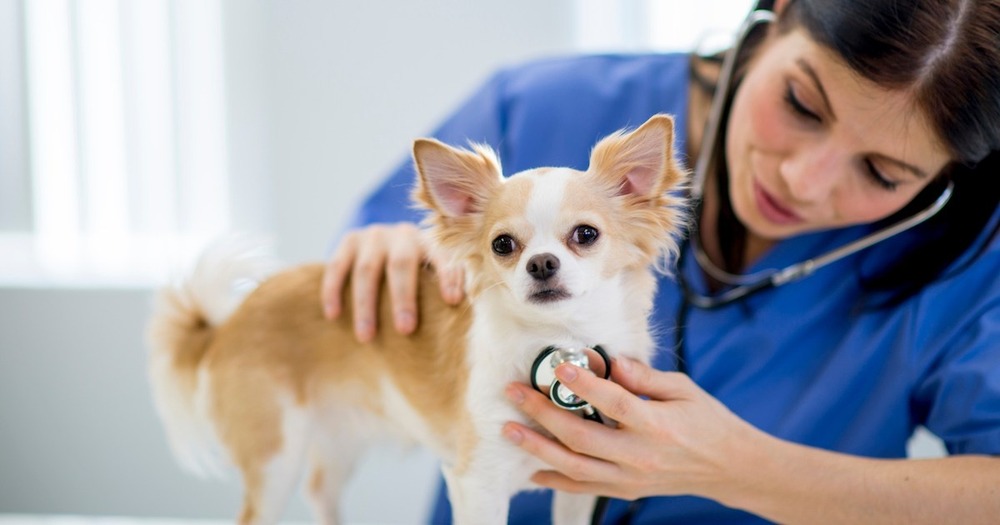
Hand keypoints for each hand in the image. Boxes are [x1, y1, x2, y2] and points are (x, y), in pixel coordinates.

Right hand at [320, 222, 464, 341]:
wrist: (384, 248)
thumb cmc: (416, 276)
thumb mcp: (432, 277)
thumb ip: (443, 289)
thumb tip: (462, 315)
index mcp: (429, 243)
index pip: (441, 257)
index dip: (447, 276)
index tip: (453, 302)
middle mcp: (402, 234)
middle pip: (402, 265)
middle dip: (403, 299)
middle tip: (405, 330)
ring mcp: (373, 235)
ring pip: (366, 270)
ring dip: (366, 305)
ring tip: (367, 337)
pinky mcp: (349, 240)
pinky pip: (337, 266)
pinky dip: (333, 290)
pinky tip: (334, 315)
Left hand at [502, 357, 763, 500]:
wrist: (729, 467)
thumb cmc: (707, 421)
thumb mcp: (684, 389)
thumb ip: (645, 377)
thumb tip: (611, 362)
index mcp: (658, 424)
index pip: (614, 403)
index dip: (584, 385)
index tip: (559, 366)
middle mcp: (640, 455)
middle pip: (582, 436)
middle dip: (542, 413)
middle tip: (515, 394)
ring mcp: (631, 477)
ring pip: (575, 466)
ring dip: (537, 448)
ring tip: (510, 430)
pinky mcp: (626, 490)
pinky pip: (584, 487)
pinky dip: (556, 479)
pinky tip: (532, 468)